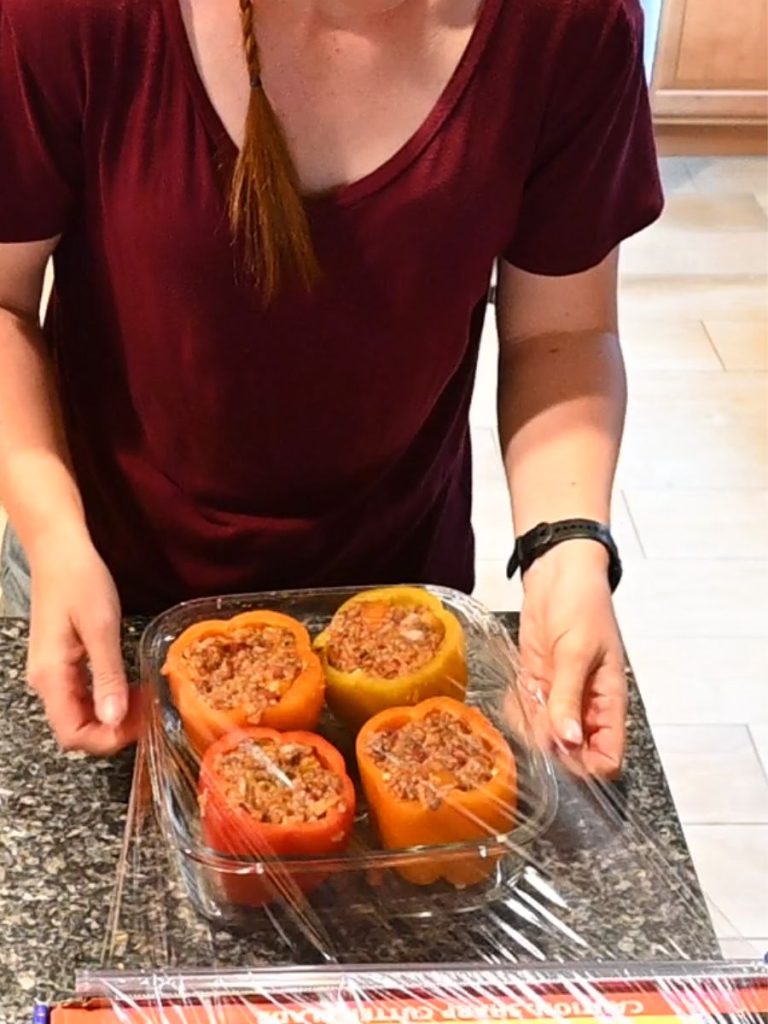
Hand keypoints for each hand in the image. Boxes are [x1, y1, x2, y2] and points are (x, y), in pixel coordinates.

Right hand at [26, 526, 141, 754]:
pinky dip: (107, 697)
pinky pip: (81, 695)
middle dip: (115, 728)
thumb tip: (114, 719)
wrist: (59, 550)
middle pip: (76, 729)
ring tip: (145, 697)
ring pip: (80, 713)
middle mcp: (46, 681)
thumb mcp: (101, 627)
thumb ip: (107, 675)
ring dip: (113, 714)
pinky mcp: (60, 662)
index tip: (143, 723)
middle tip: (150, 709)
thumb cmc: (80, 581)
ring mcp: (51, 672)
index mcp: (52, 676)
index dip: (109, 739)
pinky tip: (129, 685)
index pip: (74, 734)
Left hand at [516, 539, 626, 777]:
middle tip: (534, 721)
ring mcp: (560, 696)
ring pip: (545, 735)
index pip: (607, 756)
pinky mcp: (537, 683)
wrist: (559, 572)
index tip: (560, 754)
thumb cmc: (581, 606)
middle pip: (573, 753)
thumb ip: (568, 698)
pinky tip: (515, 693)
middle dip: (550, 747)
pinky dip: (518, 710)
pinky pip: (527, 712)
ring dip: (530, 727)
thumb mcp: (575, 651)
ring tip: (524, 700)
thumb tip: (568, 742)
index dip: (586, 766)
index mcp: (608, 702)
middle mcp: (585, 706)